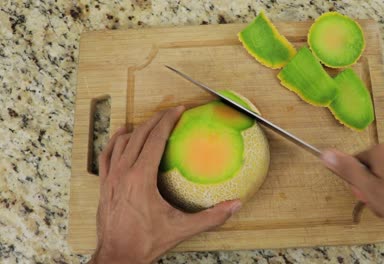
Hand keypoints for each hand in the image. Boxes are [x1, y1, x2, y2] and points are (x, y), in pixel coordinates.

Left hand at [89, 106, 241, 263]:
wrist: (117, 256)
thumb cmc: (145, 242)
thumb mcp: (182, 229)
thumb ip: (210, 217)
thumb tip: (234, 205)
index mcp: (142, 178)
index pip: (155, 139)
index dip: (167, 121)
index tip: (177, 110)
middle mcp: (124, 173)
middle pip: (139, 135)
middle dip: (155, 119)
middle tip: (169, 112)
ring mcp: (111, 178)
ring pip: (122, 142)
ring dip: (137, 129)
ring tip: (150, 122)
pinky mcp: (104, 185)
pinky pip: (106, 156)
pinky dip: (114, 142)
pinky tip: (121, 136)